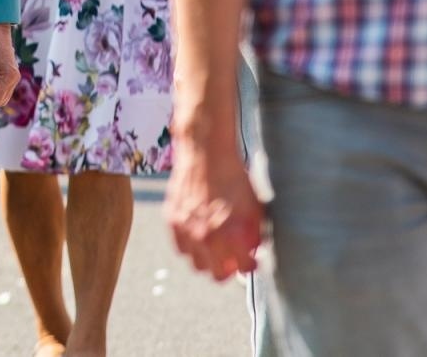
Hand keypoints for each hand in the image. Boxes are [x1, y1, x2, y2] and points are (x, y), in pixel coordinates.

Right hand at [167, 131, 264, 280]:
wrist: (206, 152)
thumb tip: (253, 248)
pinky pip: (181, 247)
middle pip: (217, 274)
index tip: (252, 262)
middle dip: (228, 269)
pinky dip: (190, 247)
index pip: (244, 267)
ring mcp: (186, 230)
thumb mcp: (253, 206)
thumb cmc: (232, 176)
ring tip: (215, 250)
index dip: (250, 265)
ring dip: (207, 261)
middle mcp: (206, 237)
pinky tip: (198, 237)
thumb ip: (254, 232)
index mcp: (230, 235)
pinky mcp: (172, 220)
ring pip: (196, 264)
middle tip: (233, 260)